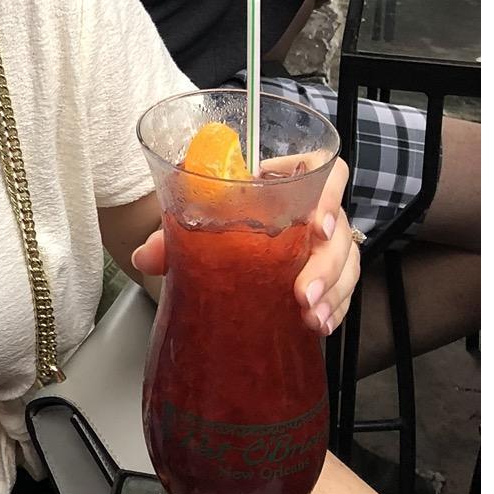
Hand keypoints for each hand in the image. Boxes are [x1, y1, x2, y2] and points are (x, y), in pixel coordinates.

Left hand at [129, 155, 358, 339]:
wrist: (222, 250)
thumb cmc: (217, 223)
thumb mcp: (194, 225)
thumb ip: (170, 237)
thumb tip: (146, 256)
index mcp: (283, 185)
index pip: (323, 168)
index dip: (328, 193)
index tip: (317, 225)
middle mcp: (310, 212)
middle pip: (338, 229)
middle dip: (325, 264)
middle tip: (303, 293)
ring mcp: (321, 246)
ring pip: (347, 263)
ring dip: (333, 292)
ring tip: (311, 317)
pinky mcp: (325, 277)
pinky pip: (344, 291)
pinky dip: (335, 309)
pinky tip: (320, 325)